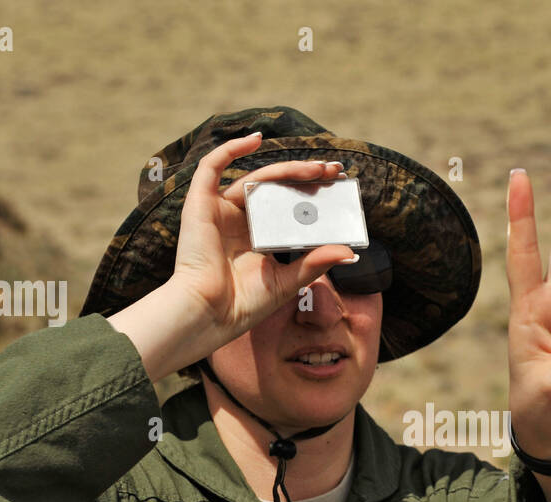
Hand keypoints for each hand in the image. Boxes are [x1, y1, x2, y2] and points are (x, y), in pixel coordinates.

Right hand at [173, 132, 357, 336]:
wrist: (209, 314)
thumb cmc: (244, 305)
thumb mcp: (288, 281)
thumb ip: (315, 263)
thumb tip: (350, 252)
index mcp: (259, 237)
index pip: (289, 207)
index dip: (312, 193)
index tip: (338, 185)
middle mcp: (240, 221)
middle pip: (276, 189)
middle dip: (306, 177)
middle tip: (335, 171)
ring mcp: (220, 210)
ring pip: (257, 178)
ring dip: (287, 169)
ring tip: (317, 167)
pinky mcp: (200, 204)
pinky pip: (211, 167)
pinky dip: (231, 149)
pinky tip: (256, 138)